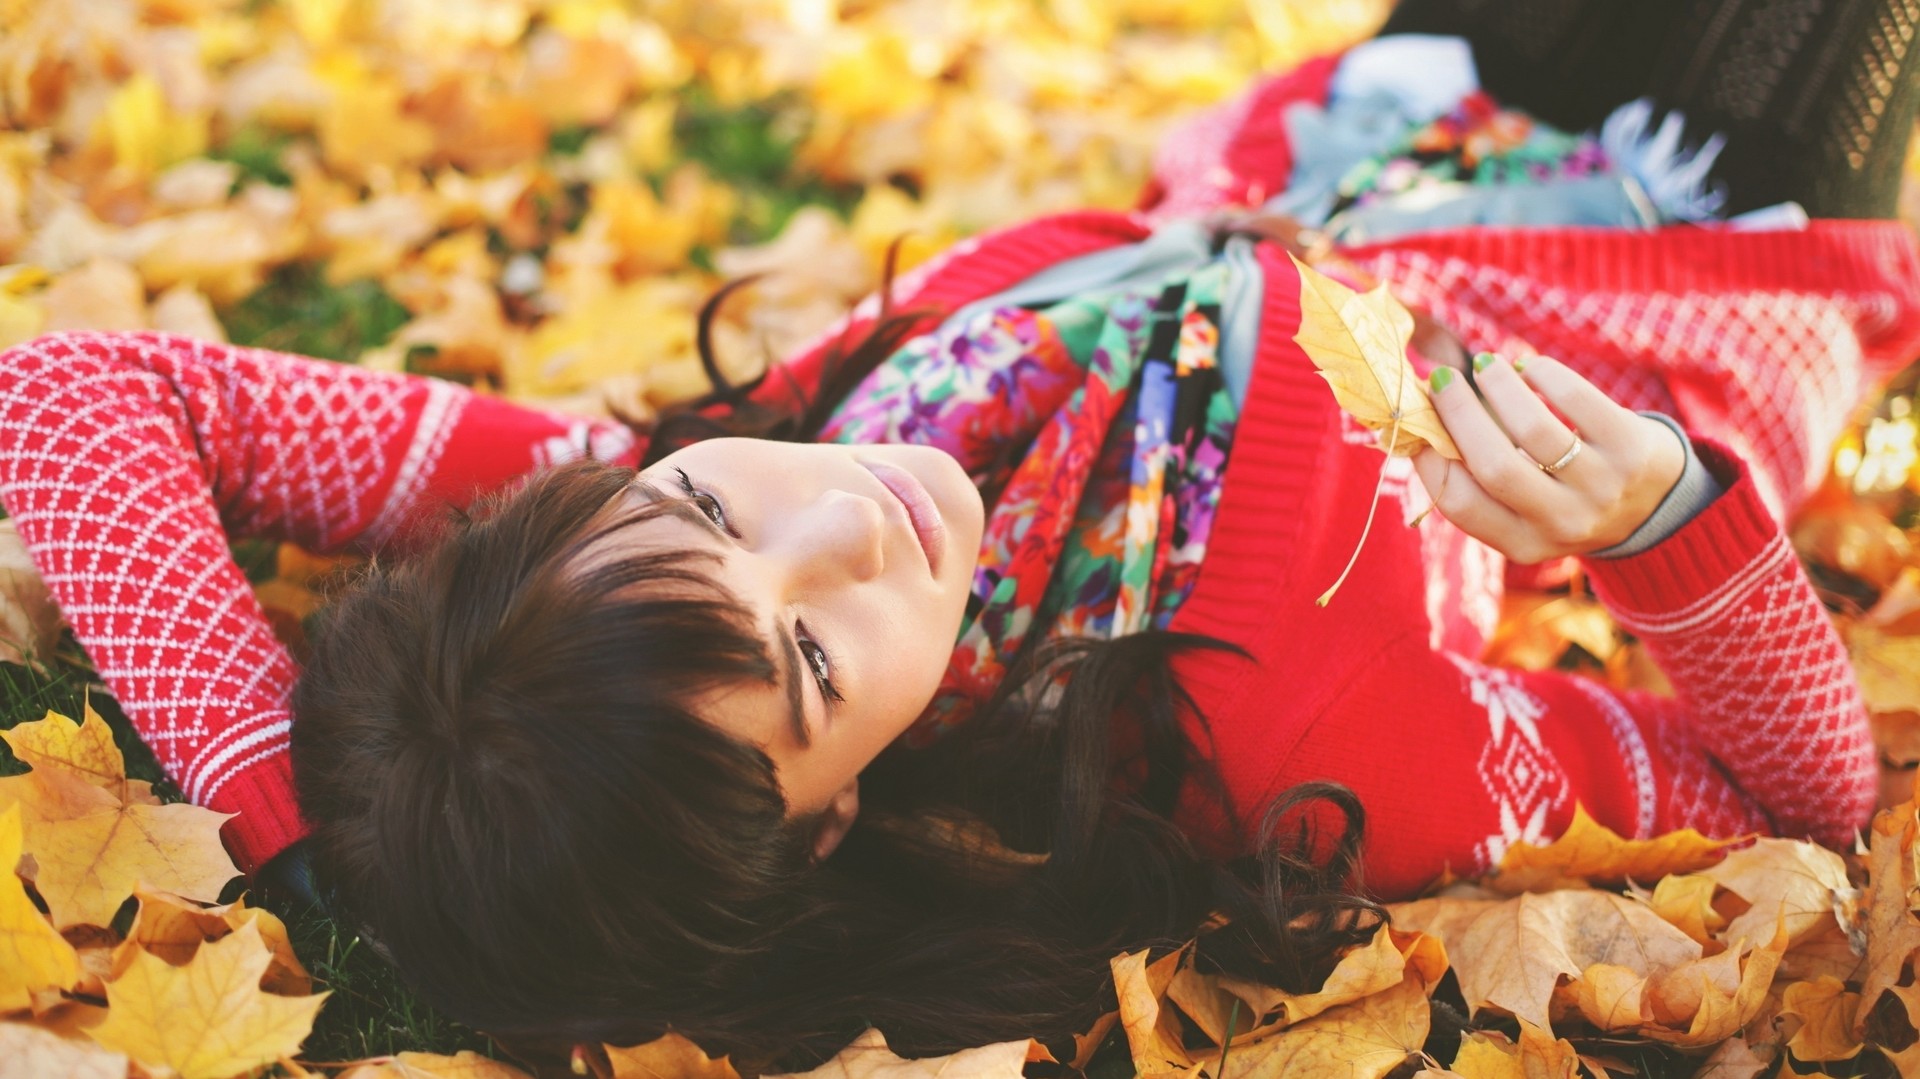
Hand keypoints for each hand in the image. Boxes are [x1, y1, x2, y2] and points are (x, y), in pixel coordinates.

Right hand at [1411, 353, 1686, 564]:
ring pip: (1535, 428)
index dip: (1427, 459)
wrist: (1657, 507)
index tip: (1414, 422)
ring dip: (1499, 386)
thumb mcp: (1524, 510)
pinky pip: (1577, 399)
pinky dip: (1543, 374)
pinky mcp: (1632, 449)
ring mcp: (1601, 488)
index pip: (1459, 504)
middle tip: (1443, 380)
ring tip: (1486, 366)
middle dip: (1460, 413)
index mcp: (1522, 543)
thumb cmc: (1565, 497)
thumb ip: (1476, 480)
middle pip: (1494, 465)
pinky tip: (1529, 368)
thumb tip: (1413, 426)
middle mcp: (1561, 523)